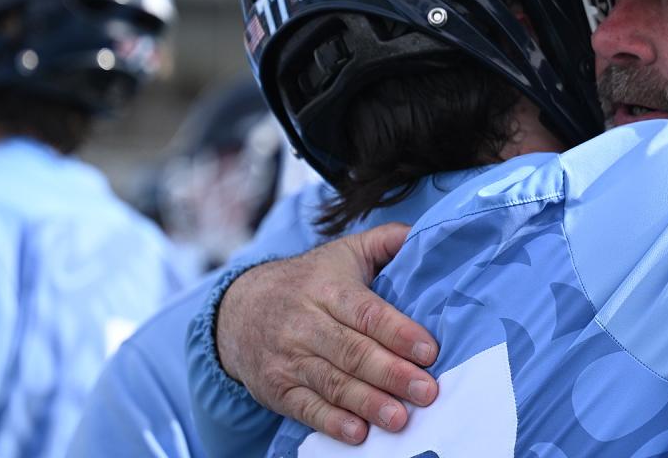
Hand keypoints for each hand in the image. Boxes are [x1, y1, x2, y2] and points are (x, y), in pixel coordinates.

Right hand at [215, 222, 439, 443]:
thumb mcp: (344, 252)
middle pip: (352, 351)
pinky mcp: (276, 389)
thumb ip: (387, 241)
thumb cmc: (309, 280)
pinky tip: (358, 433)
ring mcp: (288, 358)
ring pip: (332, 382)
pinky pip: (305, 408)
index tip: (429, 350)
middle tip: (426, 390)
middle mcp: (305, 324)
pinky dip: (331, 423)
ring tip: (400, 418)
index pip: (366, 312)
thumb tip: (425, 234)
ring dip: (368, 403)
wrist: (238, 309)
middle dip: (392, 373)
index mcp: (326, 289)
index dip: (398, 332)